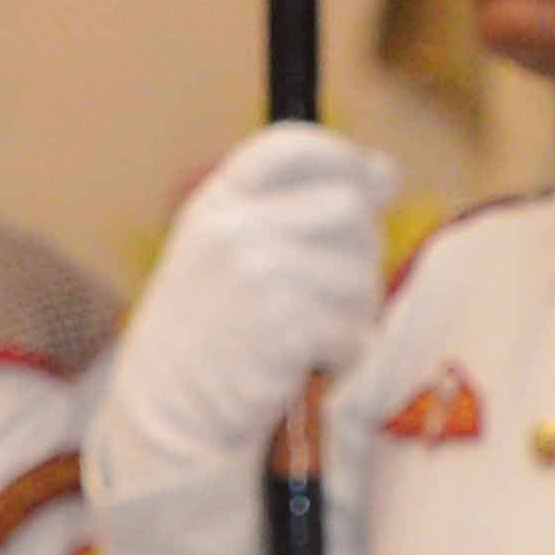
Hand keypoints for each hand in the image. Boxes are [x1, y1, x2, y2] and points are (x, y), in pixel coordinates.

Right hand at [112, 123, 400, 477]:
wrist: (168, 409)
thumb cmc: (210, 329)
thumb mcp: (226, 249)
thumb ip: (295, 208)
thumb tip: (386, 172)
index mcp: (217, 201)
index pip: (294, 145)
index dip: (345, 158)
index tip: (373, 182)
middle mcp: (234, 229)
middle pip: (349, 209)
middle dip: (362, 250)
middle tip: (336, 291)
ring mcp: (257, 276)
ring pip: (360, 275)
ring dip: (355, 312)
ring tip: (317, 334)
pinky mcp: (282, 328)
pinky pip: (353, 330)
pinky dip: (347, 353)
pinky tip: (315, 362)